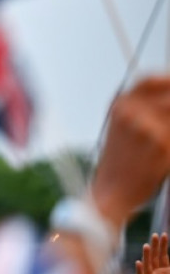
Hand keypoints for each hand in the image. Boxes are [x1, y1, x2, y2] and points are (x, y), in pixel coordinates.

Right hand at [91, 76, 169, 228]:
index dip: (167, 82)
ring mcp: (146, 126)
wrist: (110, 192)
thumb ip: (142, 110)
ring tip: (164, 142)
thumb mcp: (120, 128)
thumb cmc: (118, 163)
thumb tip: (167, 103)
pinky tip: (164, 156)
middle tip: (168, 129)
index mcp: (119, 105)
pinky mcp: (162, 144)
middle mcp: (130, 111)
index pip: (150, 81)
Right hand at [137, 232, 169, 273]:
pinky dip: (140, 271)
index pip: (164, 256)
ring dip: (147, 255)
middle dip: (156, 246)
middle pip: (155, 257)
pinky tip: (139, 263)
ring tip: (147, 245)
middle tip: (155, 235)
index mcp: (164, 273)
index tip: (164, 234)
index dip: (164, 246)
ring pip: (148, 265)